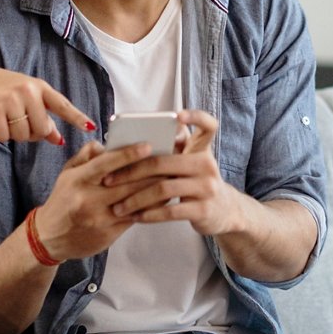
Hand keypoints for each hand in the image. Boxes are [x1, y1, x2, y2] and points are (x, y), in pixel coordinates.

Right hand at [0, 53, 95, 144]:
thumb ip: (43, 116)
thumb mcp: (26, 97)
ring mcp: (10, 99)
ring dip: (14, 134)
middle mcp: (28, 91)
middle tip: (19, 122)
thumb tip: (58, 139)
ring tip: (5, 117)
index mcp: (40, 87)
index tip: (91, 127)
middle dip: (31, 134)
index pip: (62, 104)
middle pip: (41, 130)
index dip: (77, 117)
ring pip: (22, 136)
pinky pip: (4, 137)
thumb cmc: (3, 88)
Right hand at [34, 141, 161, 260]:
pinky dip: (151, 207)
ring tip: (171, 176)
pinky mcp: (109, 234)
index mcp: (78, 180)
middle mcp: (88, 199)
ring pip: (135, 201)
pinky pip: (135, 218)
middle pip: (126, 183)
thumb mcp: (67, 173)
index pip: (106, 164)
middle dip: (151, 171)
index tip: (147, 146)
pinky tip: (162, 198)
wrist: (50, 238)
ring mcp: (99, 218)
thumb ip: (87, 155)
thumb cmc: (62, 201)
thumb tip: (107, 143)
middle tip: (170, 159)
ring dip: (155, 189)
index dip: (128, 154)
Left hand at [102, 110, 240, 235]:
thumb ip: (173, 150)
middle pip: (164, 162)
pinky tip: (135, 217)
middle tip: (108, 180)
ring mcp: (207, 187)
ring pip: (163, 189)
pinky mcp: (203, 209)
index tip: (177, 115)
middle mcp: (207, 164)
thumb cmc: (197, 182)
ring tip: (118, 207)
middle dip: (131, 172)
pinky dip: (149, 215)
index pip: (207, 125)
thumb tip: (134, 139)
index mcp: (202, 149)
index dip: (195, 116)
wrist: (224, 212)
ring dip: (135, 199)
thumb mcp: (191, 163)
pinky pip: (170, 211)